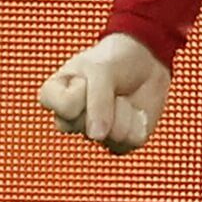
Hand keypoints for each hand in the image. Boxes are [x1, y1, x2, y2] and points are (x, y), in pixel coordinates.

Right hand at [39, 33, 169, 154]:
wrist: (147, 59)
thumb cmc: (116, 60)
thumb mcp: (101, 69)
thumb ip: (96, 101)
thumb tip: (97, 137)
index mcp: (54, 98)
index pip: (65, 106)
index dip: (84, 87)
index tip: (88, 75)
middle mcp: (70, 121)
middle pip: (84, 124)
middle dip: (105, 100)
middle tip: (109, 85)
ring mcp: (94, 134)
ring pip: (111, 134)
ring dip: (125, 109)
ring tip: (122, 96)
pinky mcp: (119, 142)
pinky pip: (131, 139)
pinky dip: (139, 120)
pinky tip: (136, 109)